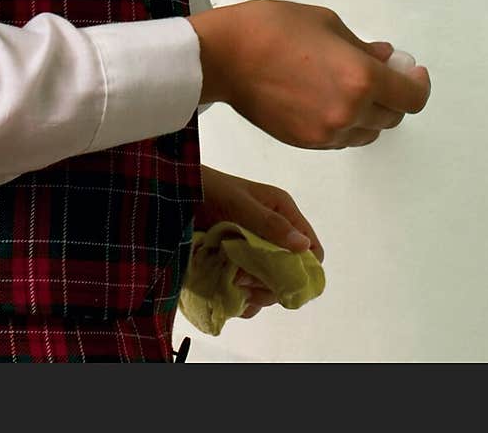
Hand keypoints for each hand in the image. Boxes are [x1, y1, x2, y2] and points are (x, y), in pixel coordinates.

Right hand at [186, 0, 430, 148]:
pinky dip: (345, 122)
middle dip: (393, 95)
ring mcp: (327, 134)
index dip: (417, 83)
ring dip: (370, 112)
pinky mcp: (307, 143)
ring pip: (368, 132)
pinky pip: (341, 138)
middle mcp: (350, 113)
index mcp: (360, 79)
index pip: (411, 97)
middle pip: (393, 117)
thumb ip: (361, 47)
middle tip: (381, 72)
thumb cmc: (274, 28)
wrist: (224, 56)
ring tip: (350, 87)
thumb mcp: (326, 24)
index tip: (411, 71)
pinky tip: (327, 98)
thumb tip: (385, 58)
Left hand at [194, 166, 323, 319]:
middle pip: (291, 276)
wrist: (175, 192)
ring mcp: (256, 251)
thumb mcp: (239, 203)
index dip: (304, 270)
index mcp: (283, 213)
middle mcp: (274, 235)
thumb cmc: (209, 189)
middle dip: (271, 284)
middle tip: (245, 281)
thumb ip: (269, 224)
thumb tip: (303, 246)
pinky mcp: (239, 264)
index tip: (283, 282)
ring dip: (254, 292)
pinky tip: (227, 292)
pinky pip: (249, 291)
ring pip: (270, 286)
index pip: (312, 250)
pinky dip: (241, 298)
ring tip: (232, 283)